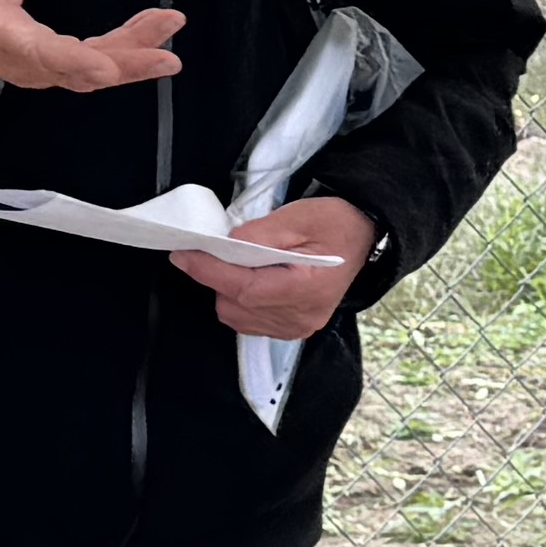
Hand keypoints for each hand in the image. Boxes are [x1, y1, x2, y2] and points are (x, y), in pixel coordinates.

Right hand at [0, 0, 185, 94]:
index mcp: (3, 38)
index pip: (44, 57)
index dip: (77, 64)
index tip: (108, 68)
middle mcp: (26, 63)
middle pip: (81, 72)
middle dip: (127, 62)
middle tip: (168, 54)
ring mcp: (41, 68)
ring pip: (93, 71)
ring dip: (134, 54)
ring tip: (167, 24)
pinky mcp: (51, 64)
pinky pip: (92, 65)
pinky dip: (124, 51)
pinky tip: (149, 33)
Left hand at [179, 192, 371, 341]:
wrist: (362, 237)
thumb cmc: (334, 224)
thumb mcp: (299, 216)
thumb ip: (260, 233)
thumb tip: (224, 245)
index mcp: (308, 288)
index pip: (244, 288)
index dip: (208, 271)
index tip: (183, 254)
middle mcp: (302, 316)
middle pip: (236, 305)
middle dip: (217, 276)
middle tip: (217, 250)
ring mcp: (298, 327)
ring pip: (237, 316)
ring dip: (227, 290)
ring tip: (241, 264)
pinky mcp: (293, 330)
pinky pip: (249, 322)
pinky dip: (240, 301)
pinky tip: (252, 280)